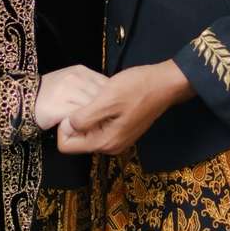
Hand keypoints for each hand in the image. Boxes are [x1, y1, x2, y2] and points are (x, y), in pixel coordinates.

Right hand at [34, 65, 108, 131]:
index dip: (111, 100)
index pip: (106, 84)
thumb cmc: (50, 96)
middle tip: (108, 123)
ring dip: (97, 119)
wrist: (24, 99)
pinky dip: (85, 125)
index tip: (112, 112)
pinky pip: (80, 117)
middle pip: (102, 96)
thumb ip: (89, 88)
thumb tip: (110, 100)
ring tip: (98, 128)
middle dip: (106, 110)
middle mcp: (76, 78)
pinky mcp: (60, 105)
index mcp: (81, 71)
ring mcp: (67, 90)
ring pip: (92, 107)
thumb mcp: (72, 85)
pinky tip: (85, 130)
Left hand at [57, 59, 191, 154]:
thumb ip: (84, 117)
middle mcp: (110, 146)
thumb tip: (66, 126)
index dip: (64, 125)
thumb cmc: (137, 89)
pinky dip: (98, 112)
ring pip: (88, 131)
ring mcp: (117, 138)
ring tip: (99, 97)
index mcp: (105, 142)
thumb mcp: (107, 99)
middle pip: (77, 139)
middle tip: (89, 99)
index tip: (75, 107)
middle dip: (76, 120)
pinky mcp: (122, 129)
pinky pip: (99, 125)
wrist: (165, 84)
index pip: (66, 146)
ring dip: (88, 114)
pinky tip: (107, 98)